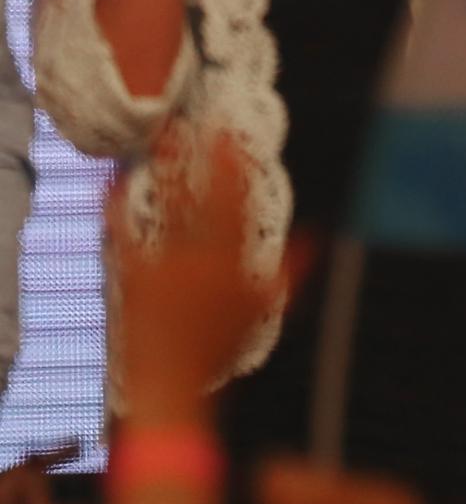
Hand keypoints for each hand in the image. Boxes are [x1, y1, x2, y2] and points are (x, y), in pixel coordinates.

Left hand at [110, 131, 277, 425]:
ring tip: (159, 141)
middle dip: (192, 158)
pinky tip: (111, 183)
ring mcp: (158, 263)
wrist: (168, 381)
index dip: (229, 166)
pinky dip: (116, 206)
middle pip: (194, 197)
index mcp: (230, 261)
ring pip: (161, 208)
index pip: (233, 203)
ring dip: (161, 173)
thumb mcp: (262, 306)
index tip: (225, 136)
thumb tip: (316, 236)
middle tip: (187, 123)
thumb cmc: (220, 346)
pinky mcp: (129, 274)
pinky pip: (122, 232)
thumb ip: (290, 269)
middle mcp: (193, 255)